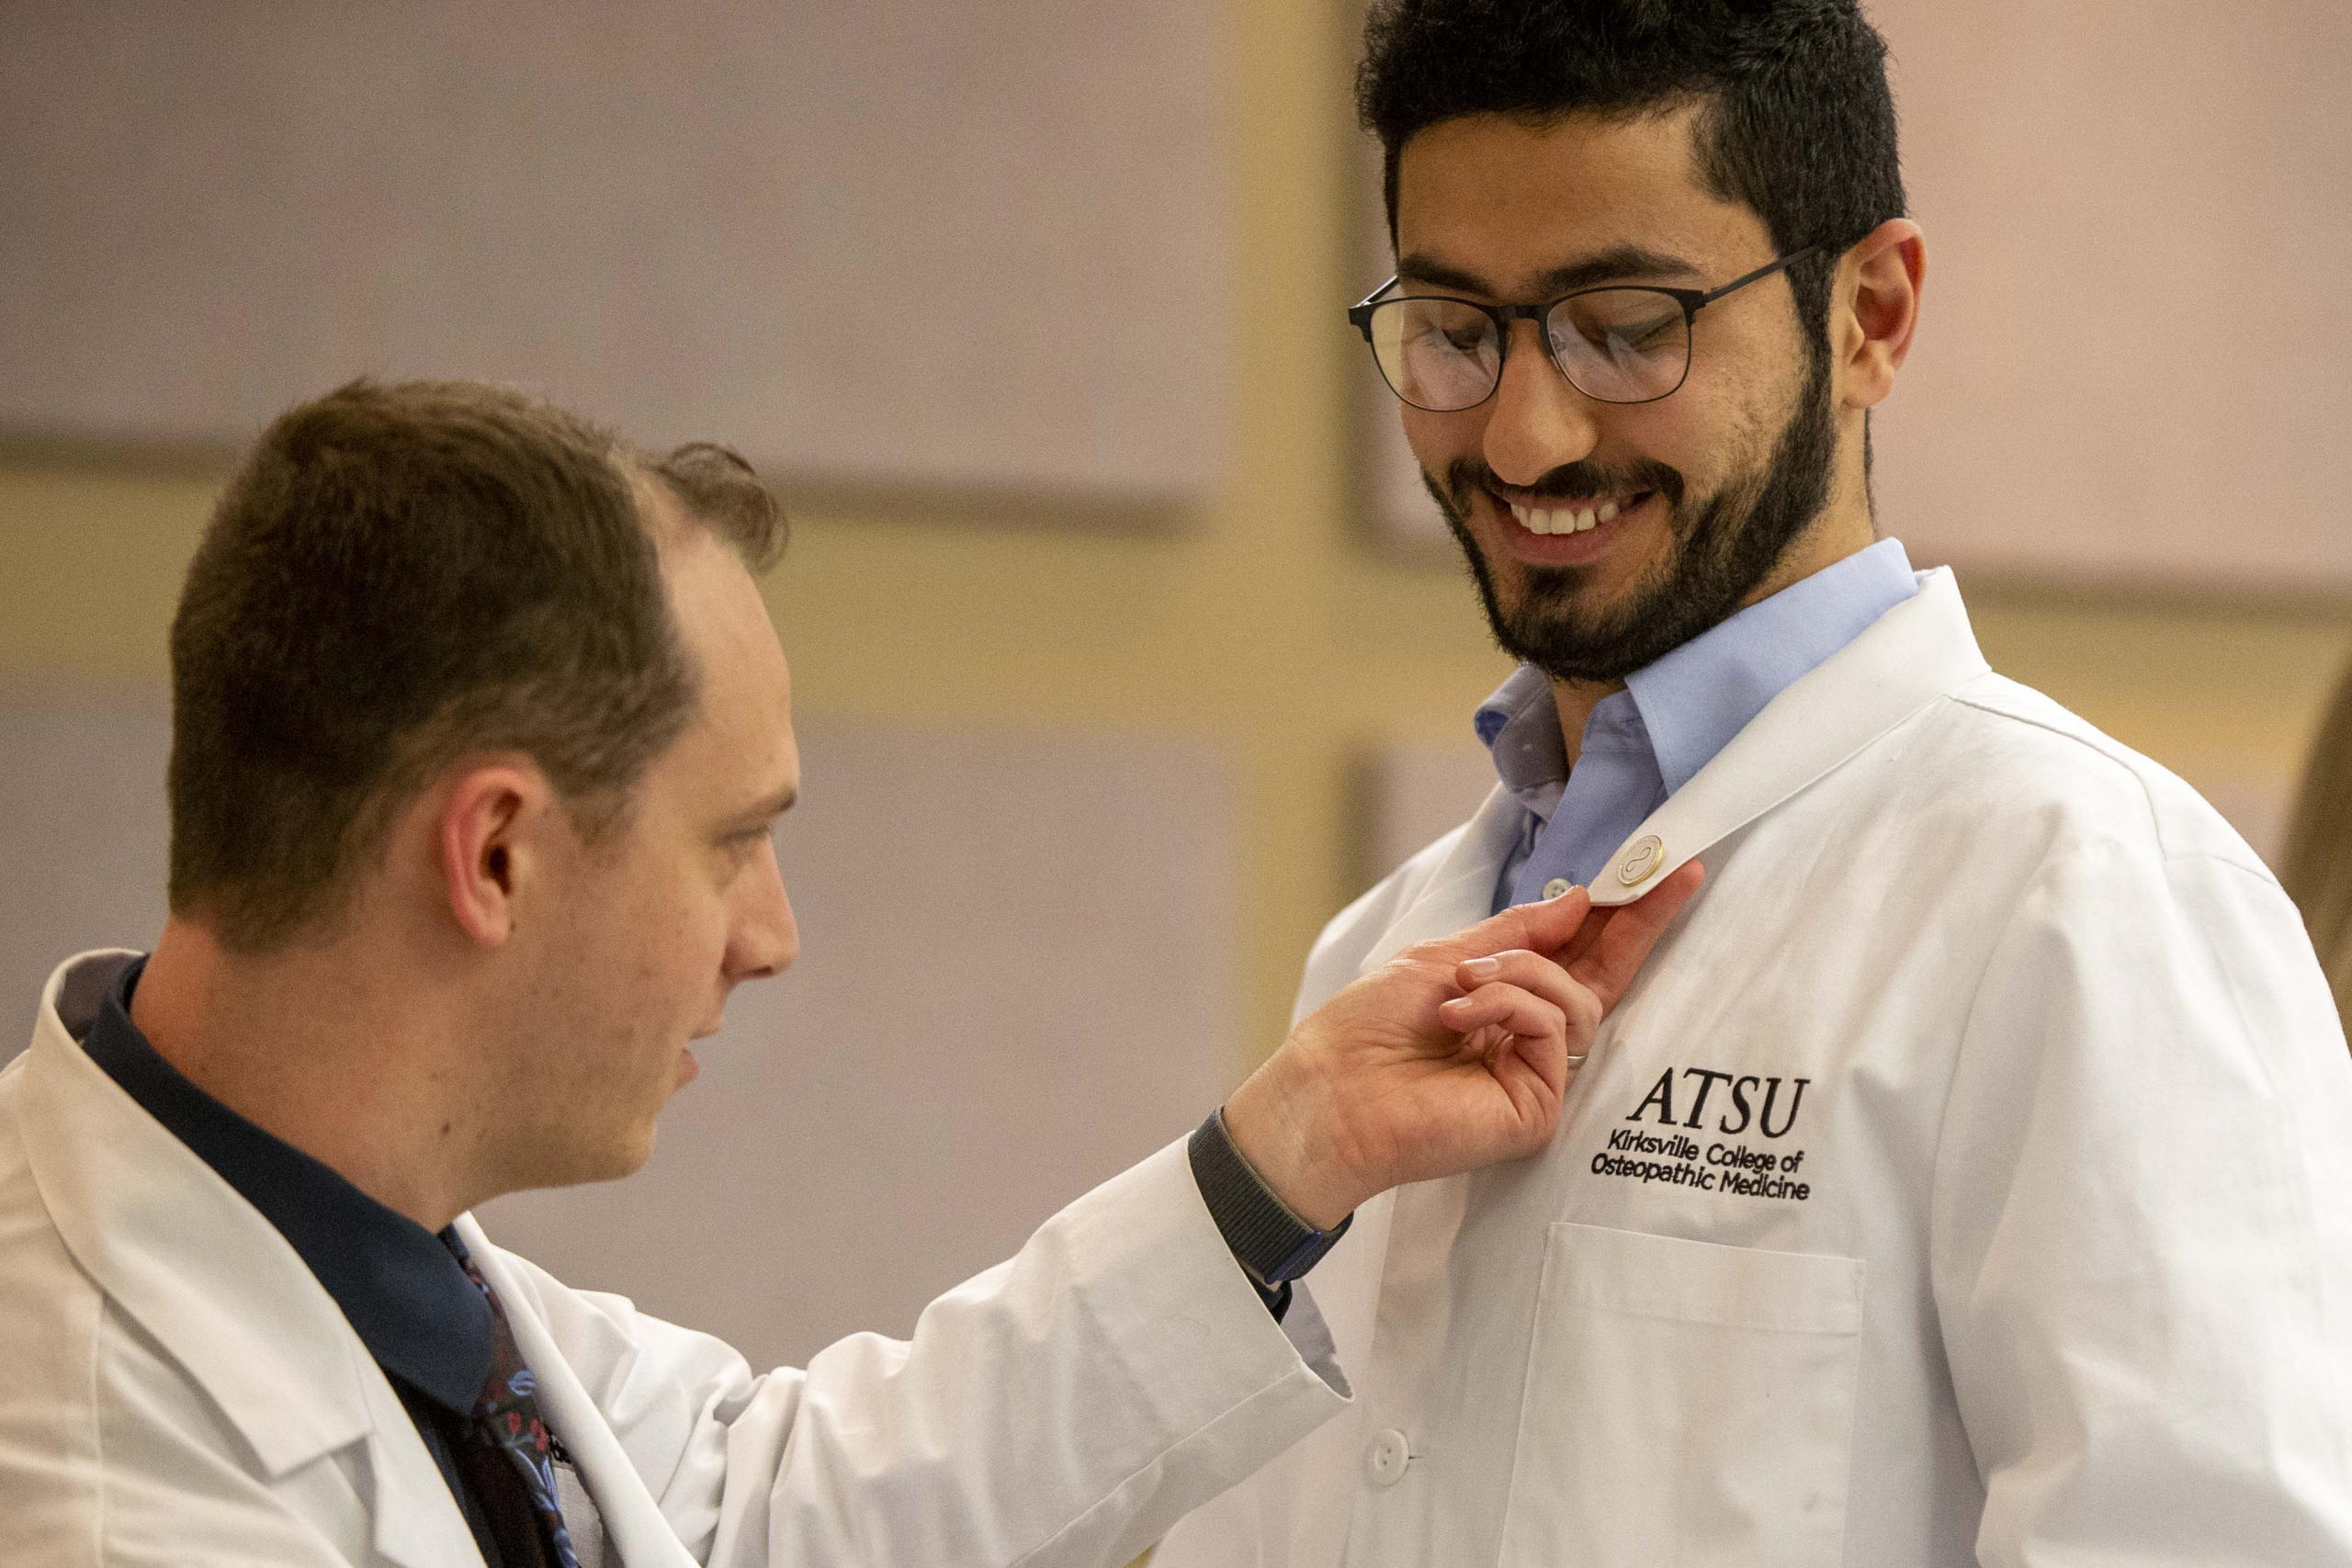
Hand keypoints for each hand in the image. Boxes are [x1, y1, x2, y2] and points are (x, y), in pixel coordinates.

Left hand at [1222, 862, 1702, 1227]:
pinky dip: (1507, 1005)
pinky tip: (1459, 1015)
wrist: (1331, 1092)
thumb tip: (1579, 902)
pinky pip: (1553, 1028)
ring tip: (1461, 985)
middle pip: (1604, 978)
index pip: (1575, 956)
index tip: (1653, 871)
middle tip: (1674, 876)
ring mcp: (1539, 1075)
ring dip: (1520, 972)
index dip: (1615, 916)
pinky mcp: (1540, 1106)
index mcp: (1505, 1002)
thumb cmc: (1367, 1028)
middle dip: (1636, 924)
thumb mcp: (1442, 958)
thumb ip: (1515, 935)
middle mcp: (1529, 1039)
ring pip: (1575, 999)